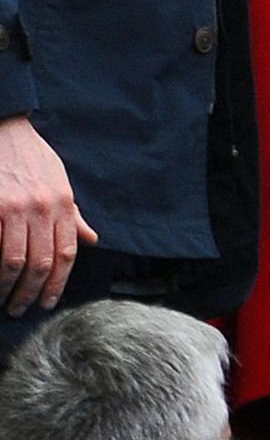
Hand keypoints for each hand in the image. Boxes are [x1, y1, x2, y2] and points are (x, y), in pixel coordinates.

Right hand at [0, 117, 97, 316]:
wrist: (7, 130)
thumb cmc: (33, 157)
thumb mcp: (60, 180)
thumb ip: (73, 214)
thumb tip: (90, 239)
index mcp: (63, 203)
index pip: (66, 253)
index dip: (58, 283)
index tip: (48, 302)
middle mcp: (43, 207)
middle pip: (42, 262)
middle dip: (32, 292)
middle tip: (22, 308)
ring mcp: (15, 208)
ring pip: (16, 260)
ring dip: (8, 287)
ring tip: (4, 300)